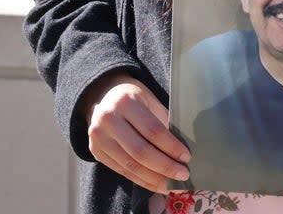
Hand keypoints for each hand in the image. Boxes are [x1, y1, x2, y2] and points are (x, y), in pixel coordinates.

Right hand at [82, 70, 190, 191]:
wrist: (102, 97)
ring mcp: (99, 138)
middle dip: (165, 167)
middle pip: (140, 151)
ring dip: (154, 179)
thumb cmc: (134, 98)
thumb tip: (182, 150)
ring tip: (172, 185)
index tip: (186, 158)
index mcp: (125, 102)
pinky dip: (141, 180)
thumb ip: (163, 121)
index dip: (171, 146)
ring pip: (130, 166)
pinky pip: (122, 171)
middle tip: (183, 175)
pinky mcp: (96, 152)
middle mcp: (108, 120)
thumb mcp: (149, 100)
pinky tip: (156, 184)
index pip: (152, 130)